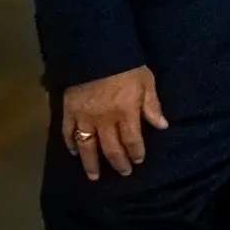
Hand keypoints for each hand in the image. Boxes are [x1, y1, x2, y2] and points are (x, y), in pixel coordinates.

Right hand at [61, 66, 166, 180]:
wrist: (97, 53)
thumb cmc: (127, 66)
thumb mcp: (147, 82)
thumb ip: (152, 105)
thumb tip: (162, 126)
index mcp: (126, 113)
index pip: (132, 140)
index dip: (136, 152)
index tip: (138, 160)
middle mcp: (105, 121)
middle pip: (111, 147)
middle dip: (118, 162)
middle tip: (123, 173)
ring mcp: (84, 118)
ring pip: (87, 146)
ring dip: (91, 163)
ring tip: (94, 176)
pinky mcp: (68, 112)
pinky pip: (67, 132)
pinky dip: (70, 144)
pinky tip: (73, 152)